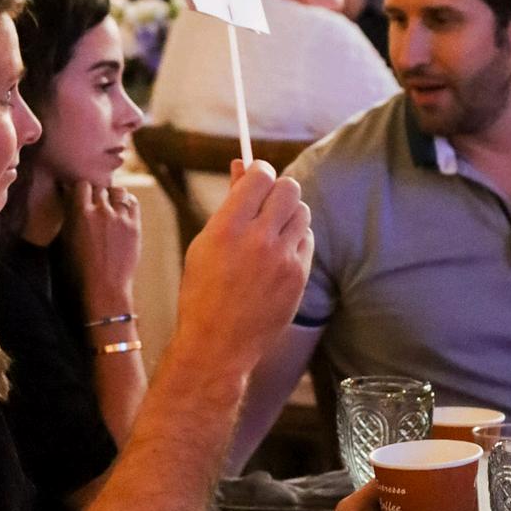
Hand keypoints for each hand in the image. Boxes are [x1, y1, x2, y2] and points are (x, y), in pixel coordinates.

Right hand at [65, 181, 141, 317]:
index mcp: (80, 213)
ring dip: (112, 195)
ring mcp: (120, 217)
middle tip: (94, 204)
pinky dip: (127, 202)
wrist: (104, 288)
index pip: (82, 185)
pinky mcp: (134, 226)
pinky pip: (133, 203)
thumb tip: (66, 196)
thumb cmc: (78, 270)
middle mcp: (101, 211)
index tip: (80, 196)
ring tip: (110, 205)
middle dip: (96, 194)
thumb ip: (67, 216)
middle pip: (100, 188)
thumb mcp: (64, 241)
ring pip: (118, 191)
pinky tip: (122, 209)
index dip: (81, 190)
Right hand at [175, 161, 312, 382]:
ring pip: (302, 212)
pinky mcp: (299, 276)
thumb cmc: (203, 292)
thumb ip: (229, 204)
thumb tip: (241, 166)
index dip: (259, 170)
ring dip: (288, 214)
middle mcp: (258, 240)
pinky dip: (295, 240)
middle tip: (265, 201)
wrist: (218, 344)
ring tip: (271, 230)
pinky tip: (278, 253)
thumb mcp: (205, 243)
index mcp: (227, 228)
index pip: (260, 175)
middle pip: (288, 188)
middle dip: (277, 189)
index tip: (256, 176)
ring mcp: (283, 259)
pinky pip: (307, 240)